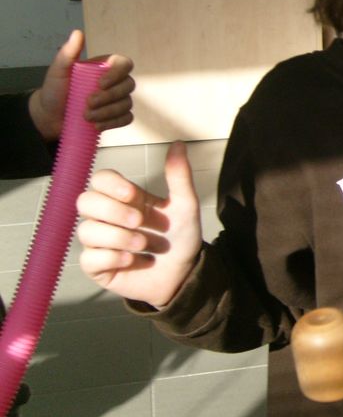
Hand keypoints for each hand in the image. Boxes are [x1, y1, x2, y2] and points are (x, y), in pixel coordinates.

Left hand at [28, 29, 134, 140]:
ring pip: (127, 104)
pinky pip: (127, 118)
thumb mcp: (58, 71)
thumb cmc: (55, 90)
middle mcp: (116, 82)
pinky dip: (113, 122)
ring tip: (87, 117)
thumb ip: (68, 53)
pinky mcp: (117, 116)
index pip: (124, 64)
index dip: (117, 74)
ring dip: (108, 112)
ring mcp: (118, 100)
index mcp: (105, 67)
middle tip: (87, 104)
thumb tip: (78, 32)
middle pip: (128, 85)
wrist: (49, 115)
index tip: (100, 84)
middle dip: (109, 97)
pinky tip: (97, 125)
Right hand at [77, 141, 201, 307]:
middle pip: (84, 201)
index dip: (110, 184)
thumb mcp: (185, 206)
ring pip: (86, 231)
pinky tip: (133, 260)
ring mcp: (100, 242)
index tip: (133, 194)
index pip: (99, 180)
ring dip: (118, 237)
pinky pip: (89, 258)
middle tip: (139, 222)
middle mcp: (107, 217)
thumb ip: (179, 176)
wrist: (185, 273)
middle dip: (111, 210)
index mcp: (125, 199)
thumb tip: (179, 143)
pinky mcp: (98, 266)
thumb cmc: (181, 237)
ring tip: (144, 245)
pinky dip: (113, 257)